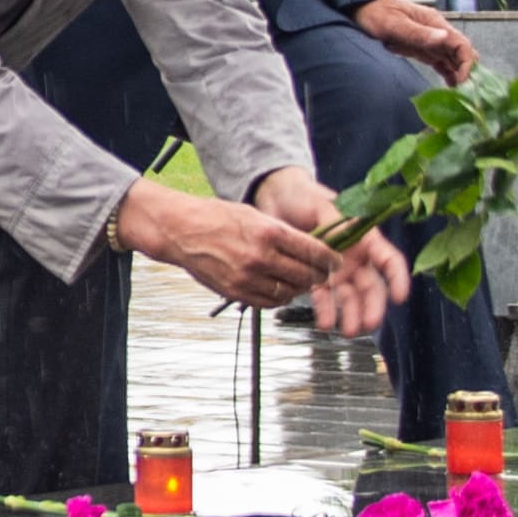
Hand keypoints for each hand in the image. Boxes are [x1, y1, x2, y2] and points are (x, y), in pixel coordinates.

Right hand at [115, 176, 346, 314]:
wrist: (181, 231)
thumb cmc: (217, 217)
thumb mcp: (255, 215)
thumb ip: (283, 233)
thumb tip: (310, 248)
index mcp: (269, 232)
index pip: (314, 251)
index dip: (331, 260)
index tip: (336, 262)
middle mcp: (260, 256)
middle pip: (306, 275)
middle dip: (319, 276)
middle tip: (322, 274)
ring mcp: (248, 277)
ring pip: (290, 292)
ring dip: (299, 288)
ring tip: (299, 280)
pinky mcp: (236, 292)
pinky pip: (269, 302)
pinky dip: (279, 297)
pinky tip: (279, 288)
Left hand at [245, 169, 408, 336]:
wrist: (275, 198)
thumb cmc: (303, 195)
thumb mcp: (322, 204)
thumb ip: (334, 223)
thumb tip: (341, 242)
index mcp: (364, 237)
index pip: (389, 260)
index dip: (398, 279)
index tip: (399, 298)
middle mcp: (355, 257)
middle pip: (371, 286)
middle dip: (373, 307)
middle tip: (368, 324)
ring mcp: (338, 270)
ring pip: (350, 297)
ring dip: (351, 315)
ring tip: (346, 331)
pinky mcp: (316, 278)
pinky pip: (325, 298)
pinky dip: (326, 311)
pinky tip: (324, 323)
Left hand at [356, 0, 476, 83]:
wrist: (362, 9)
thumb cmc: (376, 14)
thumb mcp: (394, 24)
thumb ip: (418, 33)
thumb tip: (443, 38)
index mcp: (434, 23)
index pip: (461, 44)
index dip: (466, 63)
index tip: (462, 80)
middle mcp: (437, 31)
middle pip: (461, 52)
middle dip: (467, 71)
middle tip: (466, 93)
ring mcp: (431, 41)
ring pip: (454, 59)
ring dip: (459, 74)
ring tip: (460, 94)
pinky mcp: (423, 49)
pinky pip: (441, 62)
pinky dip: (449, 73)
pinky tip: (451, 86)